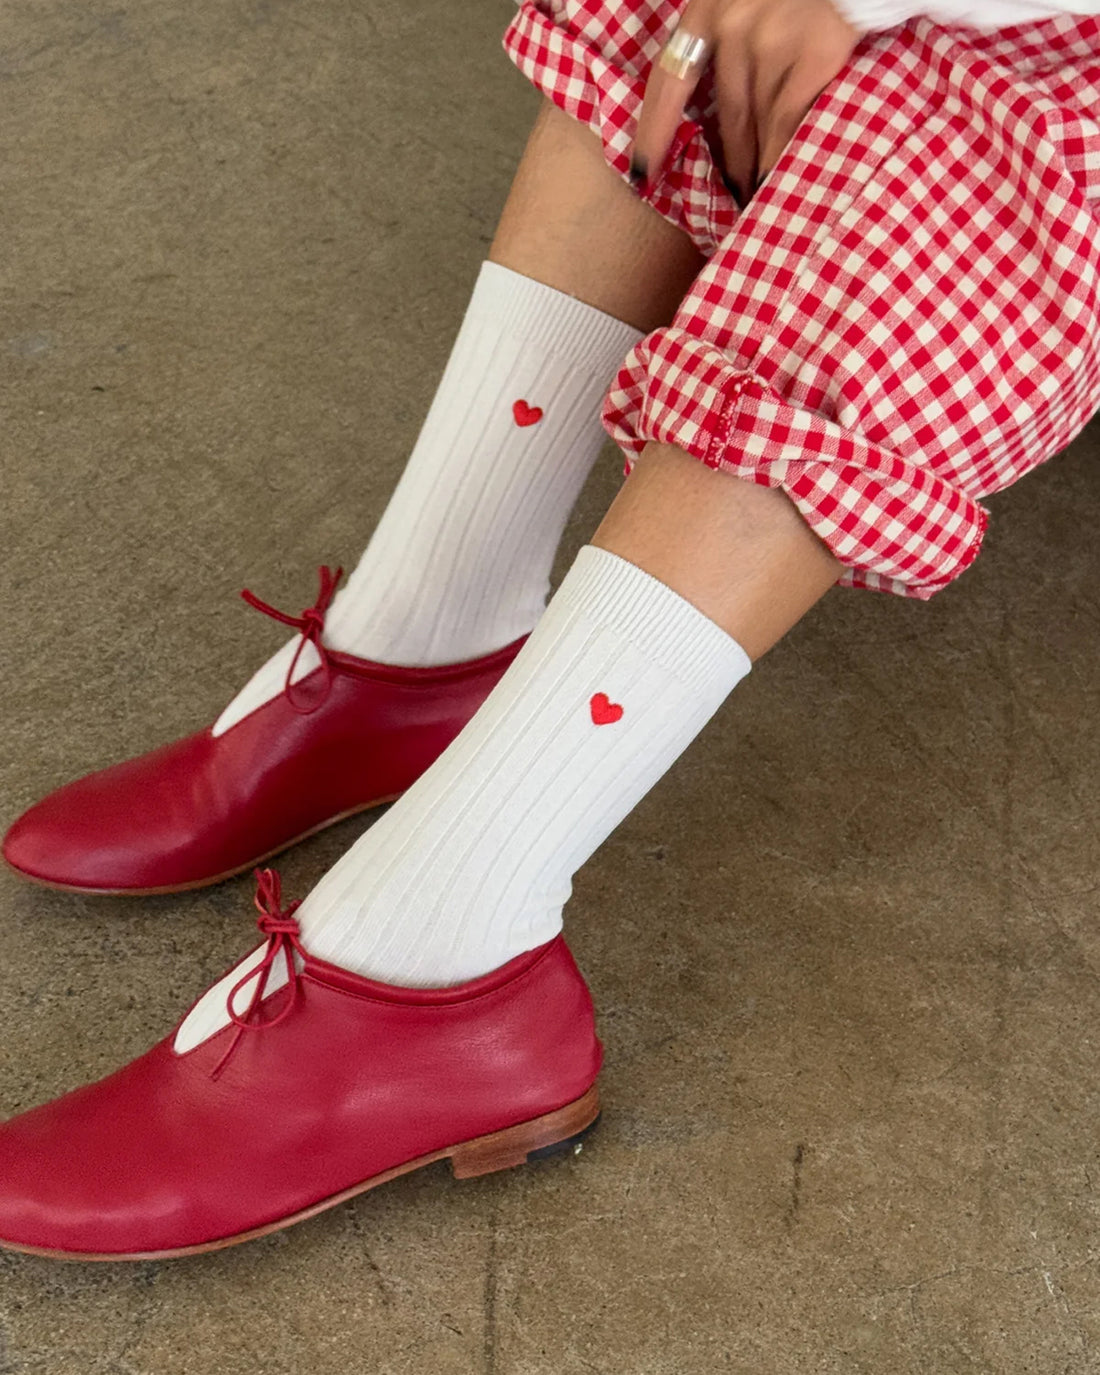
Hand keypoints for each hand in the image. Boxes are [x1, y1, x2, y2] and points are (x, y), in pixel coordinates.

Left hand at [630, 0, 864, 207]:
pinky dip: (780, 155)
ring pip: (754, 124)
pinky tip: (777, 175)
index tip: (643, 172)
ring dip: (753, 165)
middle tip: (728, 193)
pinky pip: (787, 123)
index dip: (654, 131)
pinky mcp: (813, 54)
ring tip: (755, 192)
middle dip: (727, 159)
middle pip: (725, 113)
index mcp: (708, 5)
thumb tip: (711, 100)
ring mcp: (771, 40)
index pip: (668, 79)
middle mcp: (732, 23)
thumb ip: (727, 31)